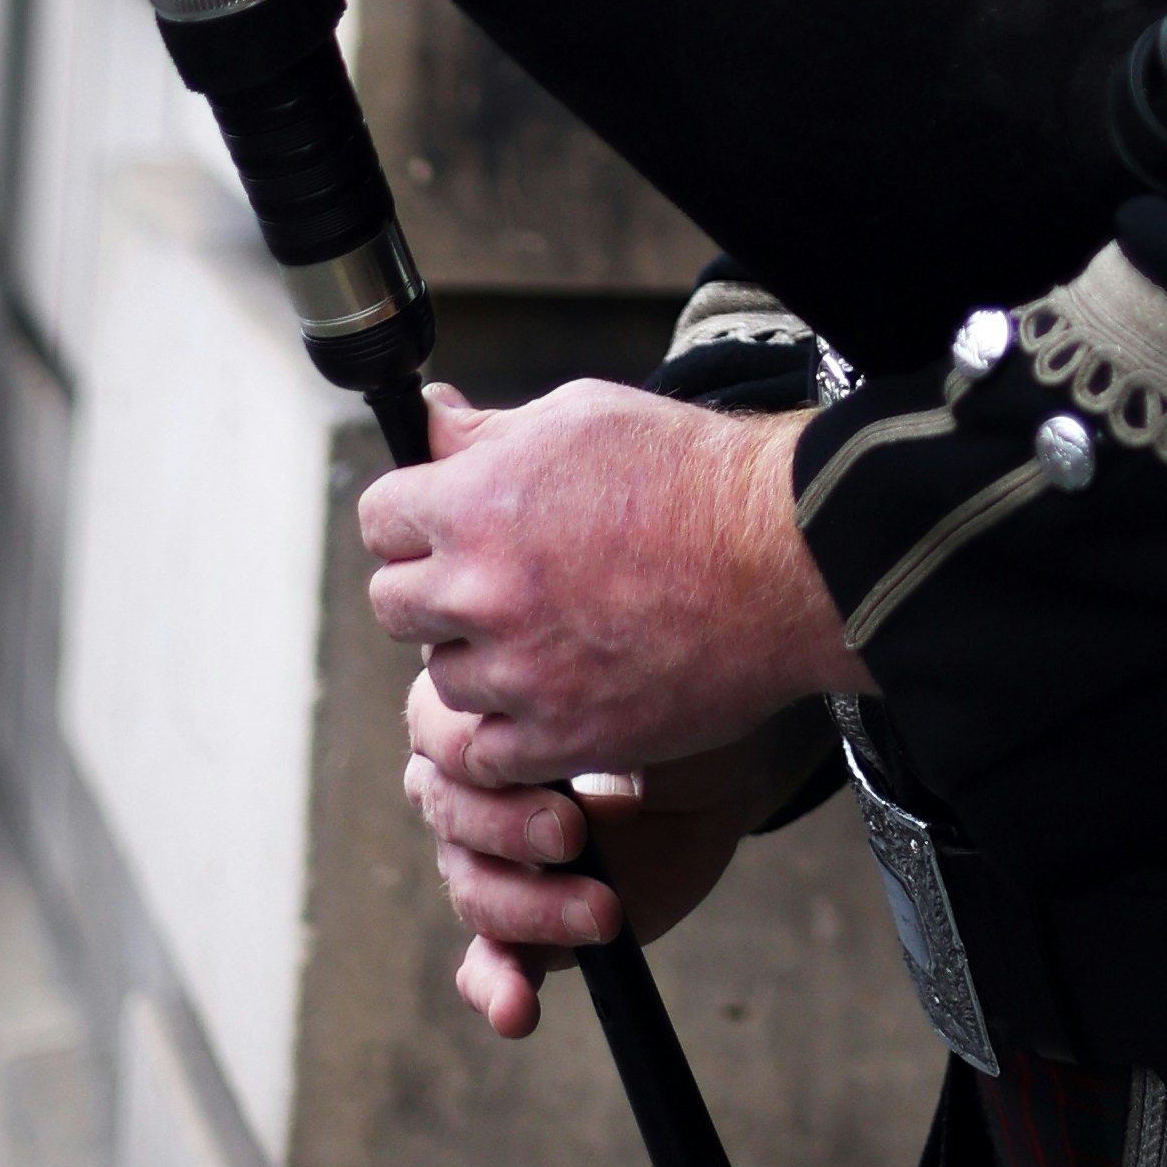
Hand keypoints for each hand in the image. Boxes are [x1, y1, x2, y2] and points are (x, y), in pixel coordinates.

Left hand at [356, 380, 860, 778]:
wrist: (786, 559)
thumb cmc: (692, 474)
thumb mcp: (583, 417)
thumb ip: (489, 432)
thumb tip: (429, 422)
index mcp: (476, 502)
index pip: (379, 519)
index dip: (413, 517)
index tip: (446, 525)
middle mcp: (481, 589)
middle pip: (394, 604)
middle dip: (436, 588)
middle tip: (499, 583)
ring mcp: (518, 672)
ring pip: (443, 677)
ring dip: (481, 658)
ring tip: (551, 634)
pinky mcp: (559, 738)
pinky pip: (486, 749)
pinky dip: (513, 728)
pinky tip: (559, 692)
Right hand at [400, 668, 818, 1038]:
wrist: (714, 762)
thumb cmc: (664, 700)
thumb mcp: (631, 683)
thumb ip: (585, 694)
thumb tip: (557, 704)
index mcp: (475, 718)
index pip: (438, 739)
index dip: (480, 757)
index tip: (551, 764)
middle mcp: (467, 791)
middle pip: (450, 819)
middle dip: (510, 830)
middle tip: (575, 833)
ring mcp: (491, 861)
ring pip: (475, 892)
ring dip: (532, 909)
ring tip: (604, 914)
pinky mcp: (527, 923)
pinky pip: (487, 964)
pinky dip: (496, 990)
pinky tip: (517, 1012)